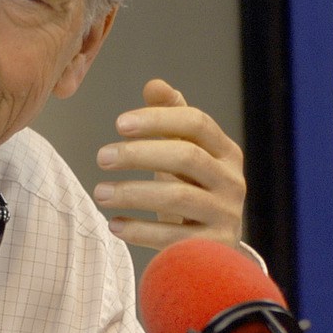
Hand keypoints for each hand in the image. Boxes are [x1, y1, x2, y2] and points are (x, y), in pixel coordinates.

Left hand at [94, 79, 244, 249]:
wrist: (214, 248)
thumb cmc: (193, 191)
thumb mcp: (186, 153)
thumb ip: (172, 118)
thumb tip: (154, 85)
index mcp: (226, 152)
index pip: (196, 123)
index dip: (157, 119)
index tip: (118, 124)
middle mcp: (233, 181)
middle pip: (186, 156)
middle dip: (139, 154)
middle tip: (101, 157)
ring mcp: (227, 215)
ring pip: (176, 197)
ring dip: (132, 192)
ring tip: (100, 193)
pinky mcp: (214, 247)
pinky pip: (172, 237)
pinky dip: (139, 231)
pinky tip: (114, 225)